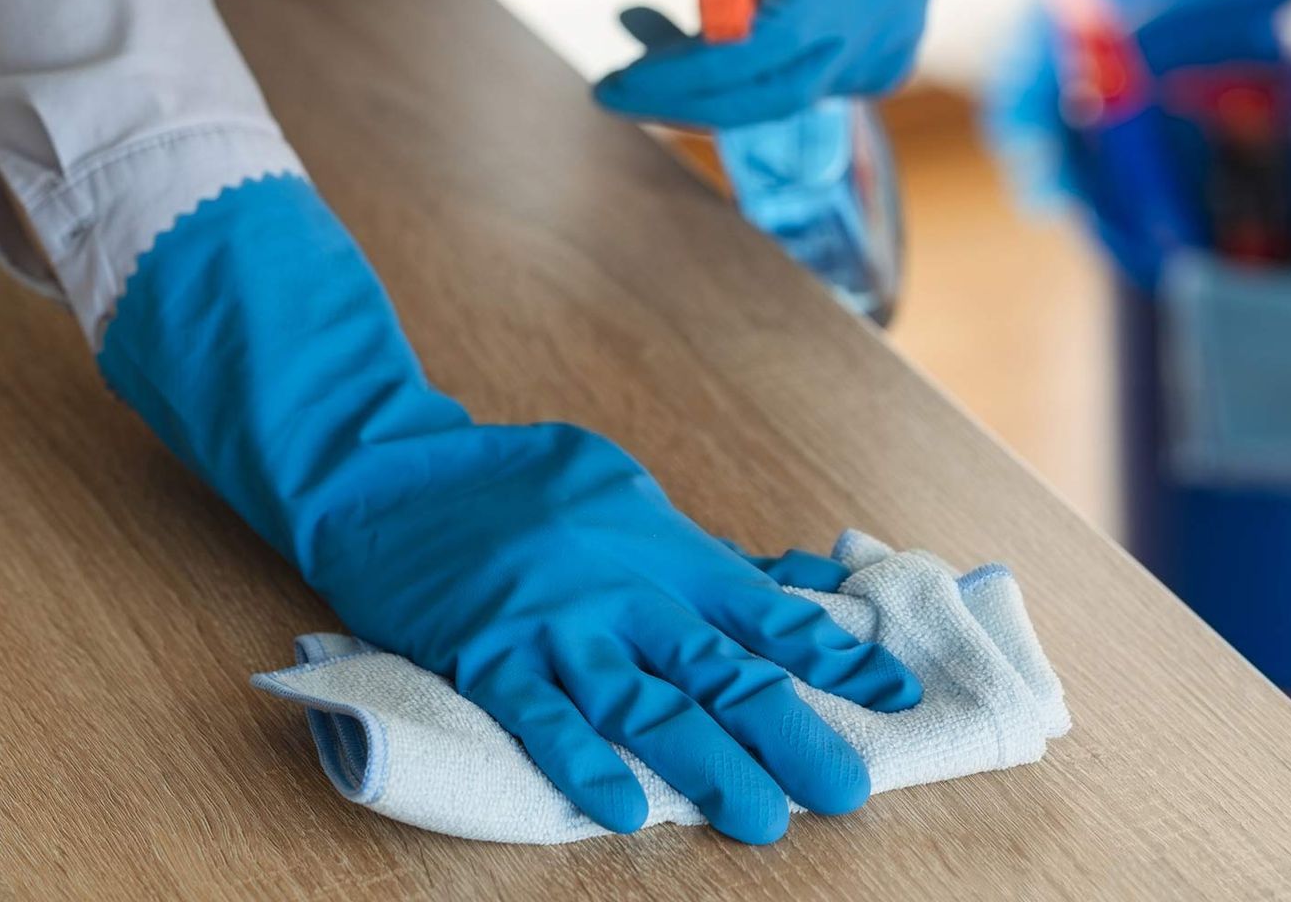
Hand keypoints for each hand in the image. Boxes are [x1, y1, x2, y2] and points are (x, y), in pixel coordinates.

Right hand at [96, 175, 918, 842]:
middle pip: (720, 671)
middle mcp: (625, 588)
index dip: (834, 658)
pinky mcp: (488, 651)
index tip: (896, 698)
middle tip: (847, 790)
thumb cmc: (522, 482)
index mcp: (665, 551)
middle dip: (788, 733)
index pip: (767, 614)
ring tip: (761, 820)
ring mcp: (556, 621)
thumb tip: (801, 583)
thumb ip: (706, 552)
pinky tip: (621, 810)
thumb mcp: (627, 491)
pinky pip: (541, 715)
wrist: (394, 471)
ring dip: (705, 766)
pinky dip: (581, 763)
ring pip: (644, 704)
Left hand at [593, 0, 971, 128]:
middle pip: (769, 98)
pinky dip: (751, 78)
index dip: (684, 77)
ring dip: (708, 83)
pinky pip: (806, 87)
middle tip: (617, 89)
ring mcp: (887, 49)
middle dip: (684, 102)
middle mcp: (877, 23)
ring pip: (782, 98)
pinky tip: (704, 33)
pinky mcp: (885, 61)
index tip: (619, 83)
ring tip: (642, 24)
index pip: (758, 50)